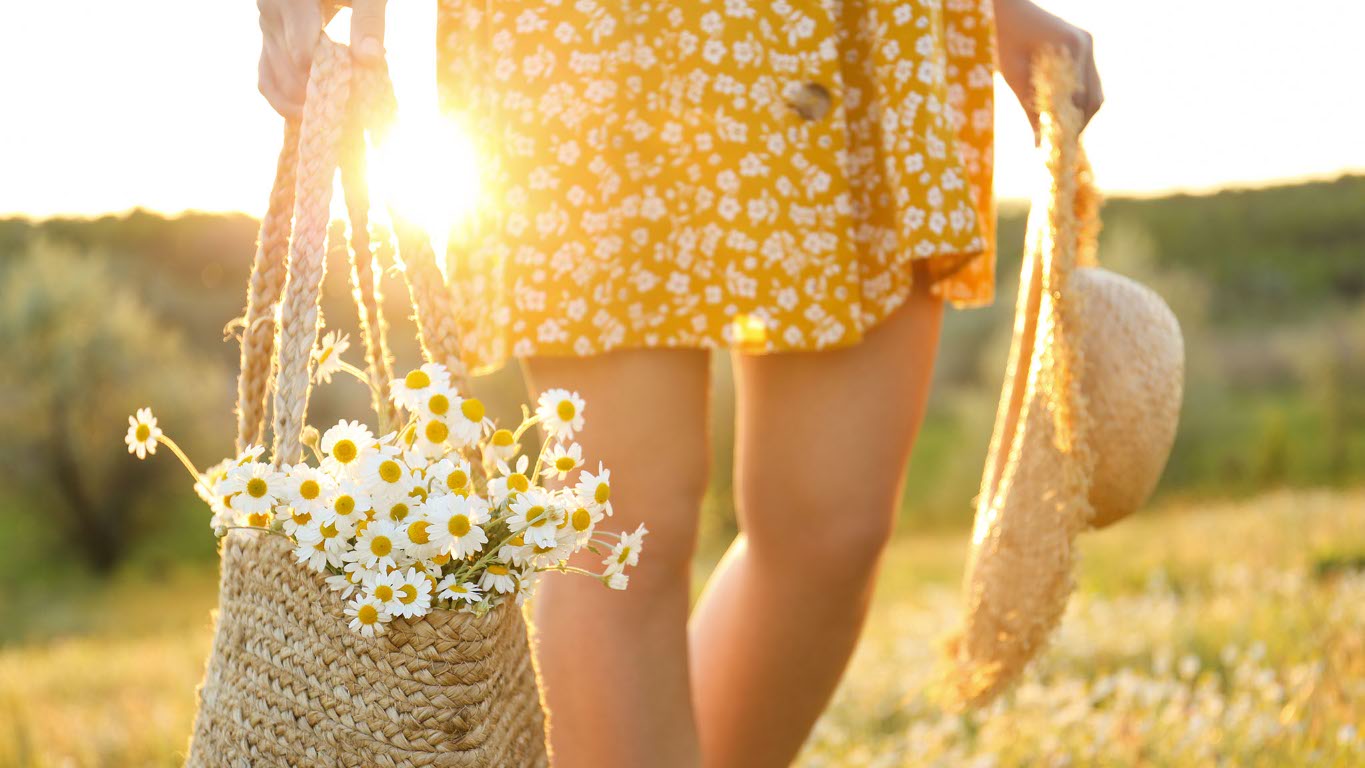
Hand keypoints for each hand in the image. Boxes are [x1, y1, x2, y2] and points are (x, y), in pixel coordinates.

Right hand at [257, 0, 388, 118]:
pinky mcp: (267, 43)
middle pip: (290, 70)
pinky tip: (308, 112)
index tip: (353, 89)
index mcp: (291, 1)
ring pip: (275, 79)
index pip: (303, 54)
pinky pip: (266, 79)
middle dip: (318, 91)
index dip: (327, 77)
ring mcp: (265, 30)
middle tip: (348, 107)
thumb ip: (369, 20)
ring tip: (333, 112)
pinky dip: (283, 101)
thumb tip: (370, 57)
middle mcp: (270, 14)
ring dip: (302, 102)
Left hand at [994, 0, 1102, 136]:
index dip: (1072, 125)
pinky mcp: (1082, 44)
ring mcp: (1087, 43)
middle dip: (1080, 122)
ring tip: (1061, 129)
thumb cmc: (1004, 39)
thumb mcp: (1014, 77)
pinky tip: (1061, 110)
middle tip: (1062, 142)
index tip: (1059, 144)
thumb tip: (1039, 146)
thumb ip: (1030, 109)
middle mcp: (1085, 44)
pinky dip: (1078, 97)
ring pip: (1095, 89)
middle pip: (1095, 96)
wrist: (1006, 10)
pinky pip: (1087, 78)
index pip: (1081, 99)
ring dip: (1081, 111)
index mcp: (1071, 48)